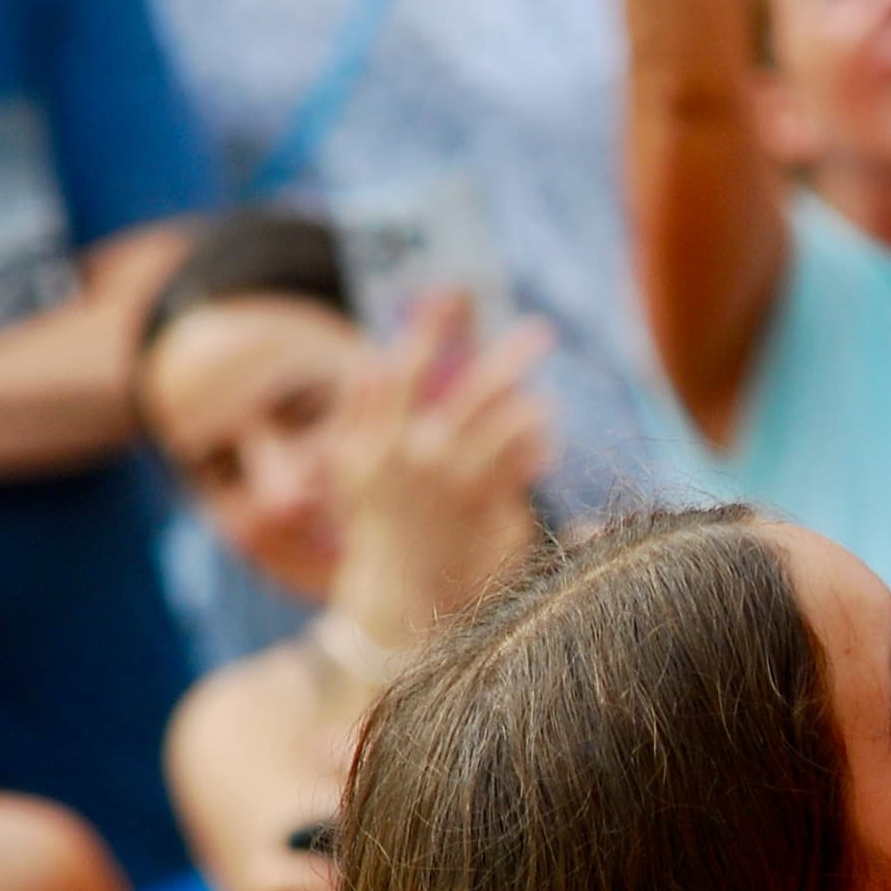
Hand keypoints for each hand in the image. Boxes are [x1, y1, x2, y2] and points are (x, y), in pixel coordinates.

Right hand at [326, 293, 551, 650]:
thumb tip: (367, 356)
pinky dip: (537, 444)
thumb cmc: (373, 527)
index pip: (406, 366)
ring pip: (510, 424)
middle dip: (510, 354)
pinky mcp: (489, 510)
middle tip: (541, 330)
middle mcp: (422, 457)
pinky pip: (525, 463)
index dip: (432, 324)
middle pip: (474, 389)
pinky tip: (541, 439)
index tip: (454, 291)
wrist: (397, 598)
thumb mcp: (348, 469)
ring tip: (540, 404)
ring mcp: (459, 485)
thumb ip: (358, 412)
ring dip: (530, 406)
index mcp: (382, 439)